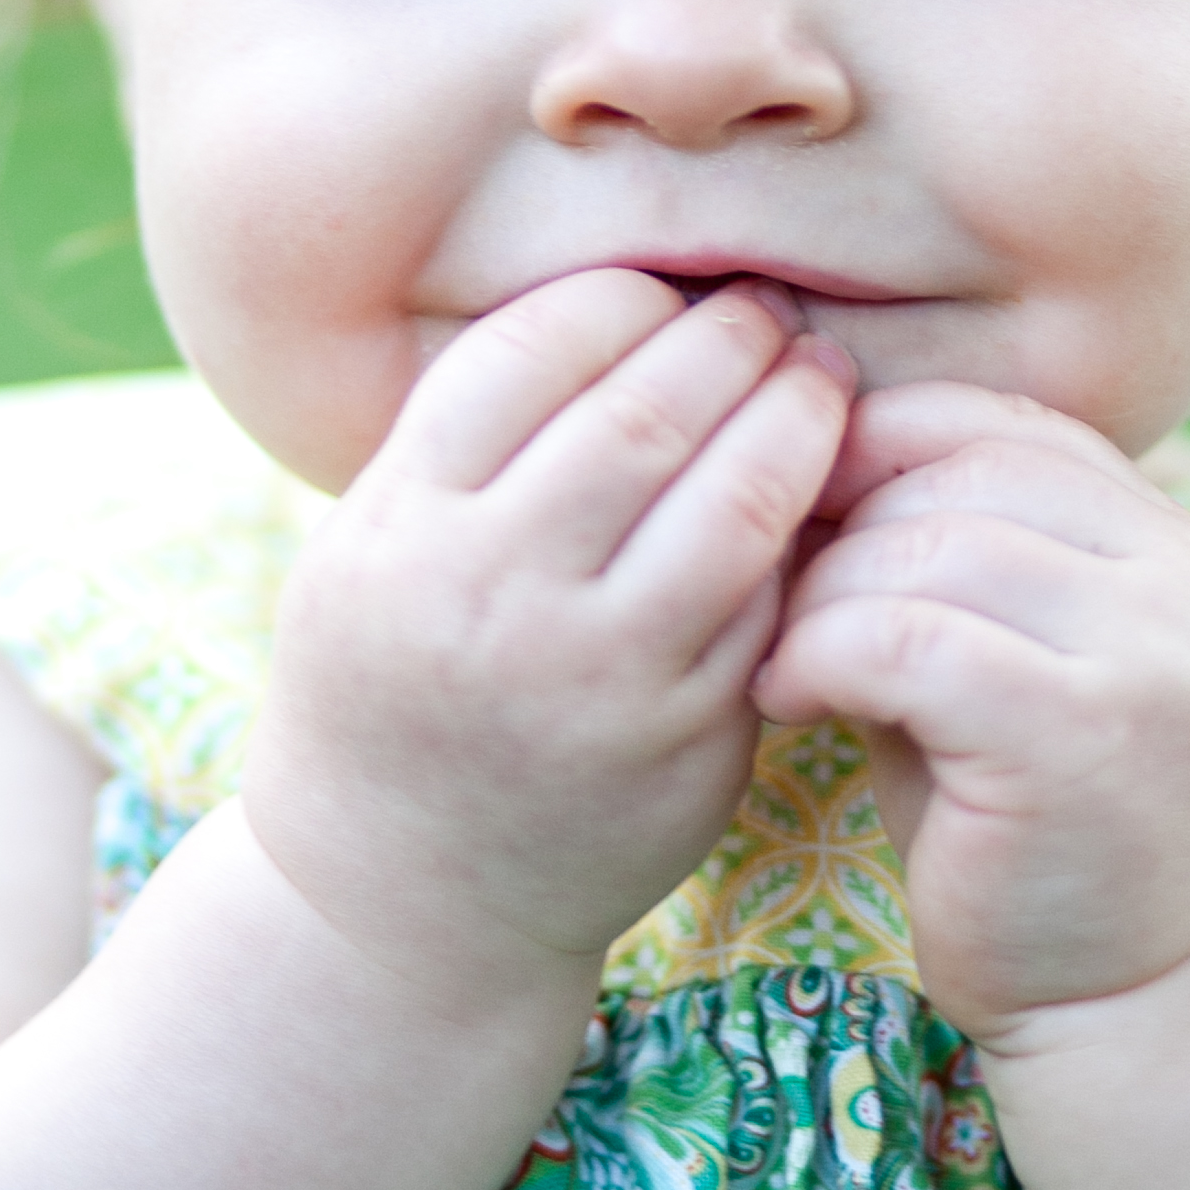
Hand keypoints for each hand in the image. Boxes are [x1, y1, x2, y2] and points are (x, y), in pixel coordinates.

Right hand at [243, 272, 853, 1005]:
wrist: (407, 898)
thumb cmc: (395, 681)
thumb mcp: (369, 548)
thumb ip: (465, 440)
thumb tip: (619, 300)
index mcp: (400, 527)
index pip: (529, 353)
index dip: (617, 300)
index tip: (662, 291)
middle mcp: (494, 598)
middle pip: (644, 412)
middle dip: (726, 339)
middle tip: (765, 312)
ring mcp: (599, 679)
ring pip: (737, 502)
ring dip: (797, 417)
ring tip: (818, 378)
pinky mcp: (687, 744)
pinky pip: (771, 603)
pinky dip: (804, 530)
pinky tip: (819, 490)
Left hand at [753, 383, 1189, 1051]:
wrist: (1140, 1013)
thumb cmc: (1035, 838)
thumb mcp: (1003, 667)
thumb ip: (942, 560)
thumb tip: (795, 449)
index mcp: (1178, 547)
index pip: (1008, 423)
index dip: (883, 439)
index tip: (798, 505)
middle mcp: (1186, 583)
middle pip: (964, 467)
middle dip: (842, 515)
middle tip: (769, 585)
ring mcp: (1151, 654)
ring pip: (927, 544)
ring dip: (821, 590)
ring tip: (781, 650)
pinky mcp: (1083, 732)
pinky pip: (907, 637)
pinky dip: (822, 653)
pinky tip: (789, 699)